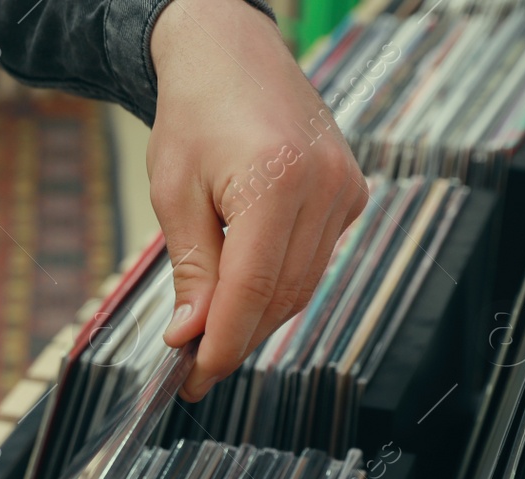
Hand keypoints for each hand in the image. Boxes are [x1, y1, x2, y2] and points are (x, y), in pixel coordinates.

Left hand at [147, 0, 366, 401]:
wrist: (231, 53)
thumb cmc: (195, 112)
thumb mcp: (175, 193)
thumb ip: (191, 269)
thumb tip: (190, 335)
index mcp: (276, 181)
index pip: (251, 292)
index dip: (221, 345)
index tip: (192, 378)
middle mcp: (324, 186)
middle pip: (281, 296)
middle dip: (236, 338)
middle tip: (193, 366)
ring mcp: (344, 190)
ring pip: (301, 286)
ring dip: (258, 318)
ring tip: (212, 336)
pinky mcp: (350, 193)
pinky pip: (313, 260)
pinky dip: (278, 285)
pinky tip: (244, 292)